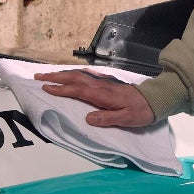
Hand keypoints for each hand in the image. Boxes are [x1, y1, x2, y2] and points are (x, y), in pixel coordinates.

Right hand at [34, 69, 156, 128]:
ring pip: (79, 75)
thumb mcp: (126, 119)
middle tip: (38, 76)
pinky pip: (86, 75)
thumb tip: (88, 118)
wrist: (155, 99)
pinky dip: (75, 74)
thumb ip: (107, 118)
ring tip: (49, 75)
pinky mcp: (107, 83)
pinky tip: (72, 74)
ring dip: (63, 74)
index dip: (61, 89)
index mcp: (102, 95)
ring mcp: (104, 82)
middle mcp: (100, 86)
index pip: (77, 90)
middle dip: (55, 77)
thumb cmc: (141, 111)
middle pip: (74, 78)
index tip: (45, 87)